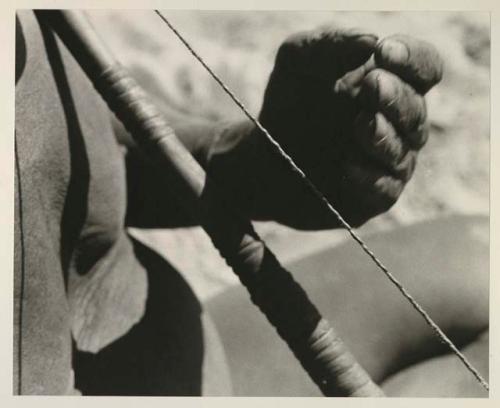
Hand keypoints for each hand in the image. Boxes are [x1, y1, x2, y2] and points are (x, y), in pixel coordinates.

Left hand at [258, 27, 442, 227]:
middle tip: (372, 86)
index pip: (425, 67)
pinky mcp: (372, 197)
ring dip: (383, 136)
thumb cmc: (289, 104)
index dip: (413, 59)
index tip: (383, 52)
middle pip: (417, 110)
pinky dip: (368, 177)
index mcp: (390, 84)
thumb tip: (370, 41)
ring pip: (402, 151)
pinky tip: (346, 165)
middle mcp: (397, 123)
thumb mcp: (298, 62)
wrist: (264, 156)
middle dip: (396, 98)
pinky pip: (383, 189)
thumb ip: (330, 44)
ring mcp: (388, 162)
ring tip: (359, 125)